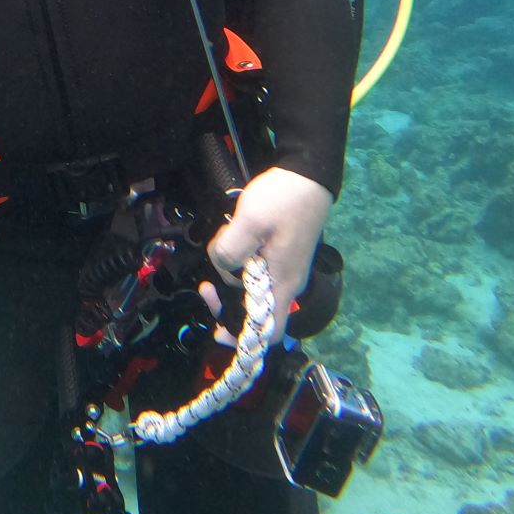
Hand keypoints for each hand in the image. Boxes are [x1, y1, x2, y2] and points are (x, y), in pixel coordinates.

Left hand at [205, 165, 334, 345]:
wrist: (307, 174)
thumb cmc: (283, 200)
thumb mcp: (249, 223)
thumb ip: (229, 251)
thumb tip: (220, 269)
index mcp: (283, 283)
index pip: (269, 332)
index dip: (243, 339)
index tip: (218, 328)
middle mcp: (287, 283)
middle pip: (255, 311)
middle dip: (227, 301)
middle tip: (206, 286)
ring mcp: (285, 268)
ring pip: (252, 288)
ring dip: (230, 276)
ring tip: (219, 251)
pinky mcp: (280, 254)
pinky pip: (256, 271)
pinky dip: (239, 264)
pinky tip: (230, 243)